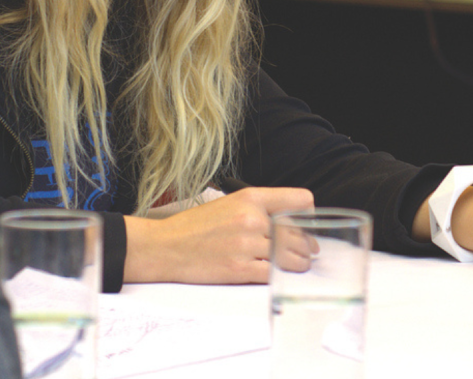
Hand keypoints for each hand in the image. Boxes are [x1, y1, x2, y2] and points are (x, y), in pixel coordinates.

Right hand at [123, 187, 313, 283]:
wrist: (164, 247)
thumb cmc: (195, 227)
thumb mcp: (229, 203)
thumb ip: (259, 209)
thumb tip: (290, 223)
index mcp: (250, 198)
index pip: (300, 200)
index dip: (308, 214)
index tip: (307, 224)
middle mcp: (252, 218)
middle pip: (298, 233)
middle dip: (306, 245)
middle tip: (308, 251)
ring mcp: (246, 244)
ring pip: (290, 255)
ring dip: (299, 263)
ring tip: (298, 264)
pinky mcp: (239, 269)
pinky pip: (274, 273)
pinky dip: (282, 275)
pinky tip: (281, 274)